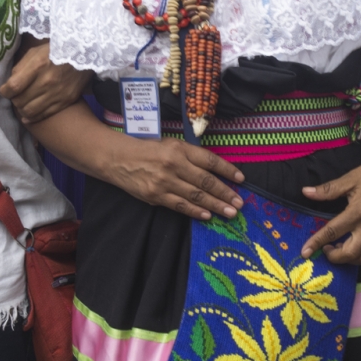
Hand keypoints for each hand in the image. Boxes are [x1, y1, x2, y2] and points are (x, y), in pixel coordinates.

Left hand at [0, 42, 90, 122]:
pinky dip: (32, 118)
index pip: (13, 87)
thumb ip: (21, 67)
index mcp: (38, 65)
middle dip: (13, 100)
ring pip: (29, 111)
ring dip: (22, 109)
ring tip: (22, 104)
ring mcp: (57, 93)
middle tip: (15, 96)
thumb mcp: (36, 51)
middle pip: (20, 101)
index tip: (4, 90)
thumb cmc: (56, 51)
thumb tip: (10, 82)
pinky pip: (44, 115)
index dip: (4, 91)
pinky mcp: (65, 101)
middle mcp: (47, 81)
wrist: (84, 55)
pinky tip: (28, 115)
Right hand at [107, 137, 244, 220]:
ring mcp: (164, 181)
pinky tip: (208, 216)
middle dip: (225, 193)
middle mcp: (174, 164)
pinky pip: (180, 206)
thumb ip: (190, 156)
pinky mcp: (156, 196)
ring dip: (215, 205)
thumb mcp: (170, 145)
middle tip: (240, 202)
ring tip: (230, 212)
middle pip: (206, 181)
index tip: (241, 179)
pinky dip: (195, 211)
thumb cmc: (148, 151)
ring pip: (195, 196)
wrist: (118, 159)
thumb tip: (215, 171)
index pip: (209, 160)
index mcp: (180, 148)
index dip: (227, 170)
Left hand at [300, 151, 360, 264]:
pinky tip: (360, 246)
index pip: (332, 232)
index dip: (316, 243)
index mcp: (357, 213)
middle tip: (327, 249)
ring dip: (351, 259)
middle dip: (334, 257)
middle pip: (350, 254)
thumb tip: (305, 192)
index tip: (305, 253)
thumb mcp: (350, 178)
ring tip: (342, 249)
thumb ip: (328, 190)